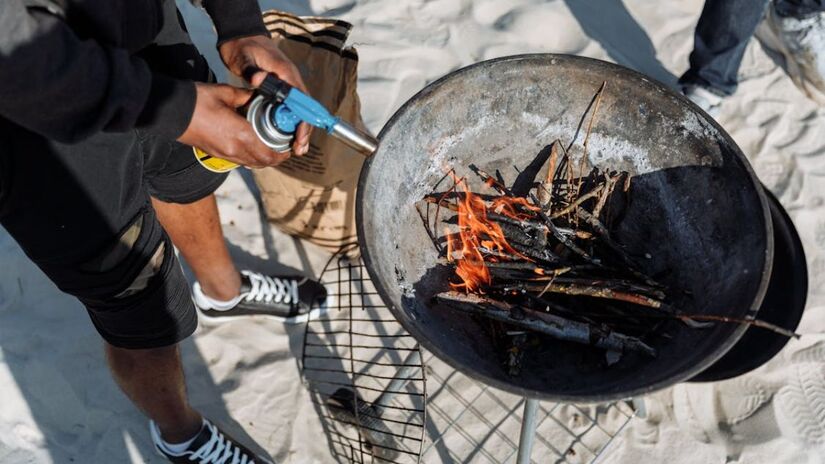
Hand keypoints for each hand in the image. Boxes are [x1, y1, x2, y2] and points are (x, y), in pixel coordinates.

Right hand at [178, 82, 289, 167]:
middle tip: (282, 146)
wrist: (169, 111)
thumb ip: (247, 97)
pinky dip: (250, 157)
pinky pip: (239, 161)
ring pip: (251, 164)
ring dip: (263, 159)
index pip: (269, 153)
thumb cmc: (197, 99)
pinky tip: (251, 145)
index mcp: (241, 135)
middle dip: (276, 157)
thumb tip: (260, 96)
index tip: (289, 146)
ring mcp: (224, 154)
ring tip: (269, 146)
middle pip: (263, 162)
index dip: (283, 153)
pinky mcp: (215, 154)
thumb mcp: (226, 93)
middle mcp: (235, 150)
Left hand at [219, 35, 311, 155]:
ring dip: (300, 129)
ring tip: (298, 147)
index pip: (301, 100)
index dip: (303, 119)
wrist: (241, 37)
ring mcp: (287, 85)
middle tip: (300, 148)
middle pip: (304, 109)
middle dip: (304, 129)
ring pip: (299, 111)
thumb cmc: (244, 47)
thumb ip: (252, 69)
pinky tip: (290, 136)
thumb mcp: (245, 58)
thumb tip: (258, 79)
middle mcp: (291, 80)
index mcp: (286, 73)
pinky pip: (290, 108)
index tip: (300, 134)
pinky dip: (291, 123)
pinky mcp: (280, 89)